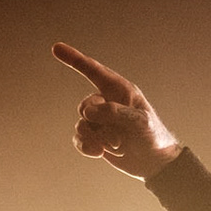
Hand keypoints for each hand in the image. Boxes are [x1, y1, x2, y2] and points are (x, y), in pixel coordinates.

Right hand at [53, 43, 181, 179]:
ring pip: (81, 125)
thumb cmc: (153, 136)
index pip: (93, 70)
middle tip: (119, 139)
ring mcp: (100, 120)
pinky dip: (87, 147)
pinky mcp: (95, 137)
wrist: (154, 162)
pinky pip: (79, 139)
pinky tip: (98, 153)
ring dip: (97, 138)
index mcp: (119, 90)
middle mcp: (106, 102)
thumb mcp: (140, 122)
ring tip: (117, 146)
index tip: (56, 47)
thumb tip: (88, 112)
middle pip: (85, 106)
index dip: (73, 59)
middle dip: (98, 124)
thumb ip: (115, 113)